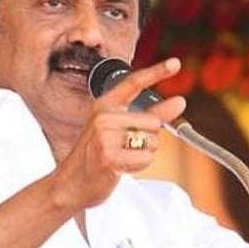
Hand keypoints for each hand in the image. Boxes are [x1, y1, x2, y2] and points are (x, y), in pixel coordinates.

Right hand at [50, 58, 186, 210]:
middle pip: (153, 121)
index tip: (175, 63)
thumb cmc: (94, 157)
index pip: (134, 82)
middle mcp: (103, 116)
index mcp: (104, 105)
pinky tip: (121, 167)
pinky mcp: (109, 156)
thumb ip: (150, 114)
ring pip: (151, 140)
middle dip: (148, 138)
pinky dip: (139, 165)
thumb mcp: (118, 130)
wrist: (69, 184)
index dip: (157, 71)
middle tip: (125, 148)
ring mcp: (104, 136)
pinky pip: (145, 158)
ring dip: (144, 153)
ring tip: (121, 157)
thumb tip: (179, 102)